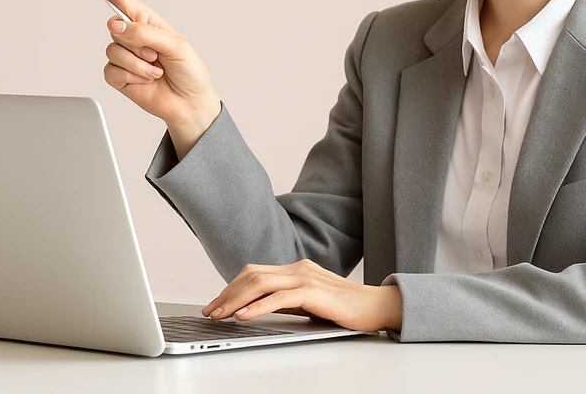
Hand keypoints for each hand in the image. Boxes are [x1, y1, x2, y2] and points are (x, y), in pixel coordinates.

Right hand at [67, 0, 221, 151]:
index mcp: (147, 20)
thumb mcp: (176, 45)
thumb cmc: (189, 71)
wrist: (189, 104)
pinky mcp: (118, 75)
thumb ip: (144, 33)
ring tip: (155, 70)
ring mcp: (124, 55)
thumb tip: (114, 26)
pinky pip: (111, 71)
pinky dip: (131, 77)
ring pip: (113, 50)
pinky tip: (145, 80)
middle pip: (115, 27)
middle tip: (158, 55)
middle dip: (138, 43)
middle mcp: (132, 35)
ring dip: (138, 64)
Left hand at [199, 259, 401, 332]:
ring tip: (219, 315)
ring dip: (234, 300)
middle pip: (251, 275)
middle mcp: (298, 268)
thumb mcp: (308, 303)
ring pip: (260, 283)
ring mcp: (305, 277)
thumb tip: (255, 310)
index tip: (215, 304)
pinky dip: (257, 307)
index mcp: (295, 269)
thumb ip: (285, 301)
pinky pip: (279, 298)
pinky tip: (243, 316)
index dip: (230, 288)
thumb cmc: (344, 308)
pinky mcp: (314, 292)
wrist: (377, 306)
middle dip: (226, 294)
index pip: (254, 273)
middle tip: (209, 312)